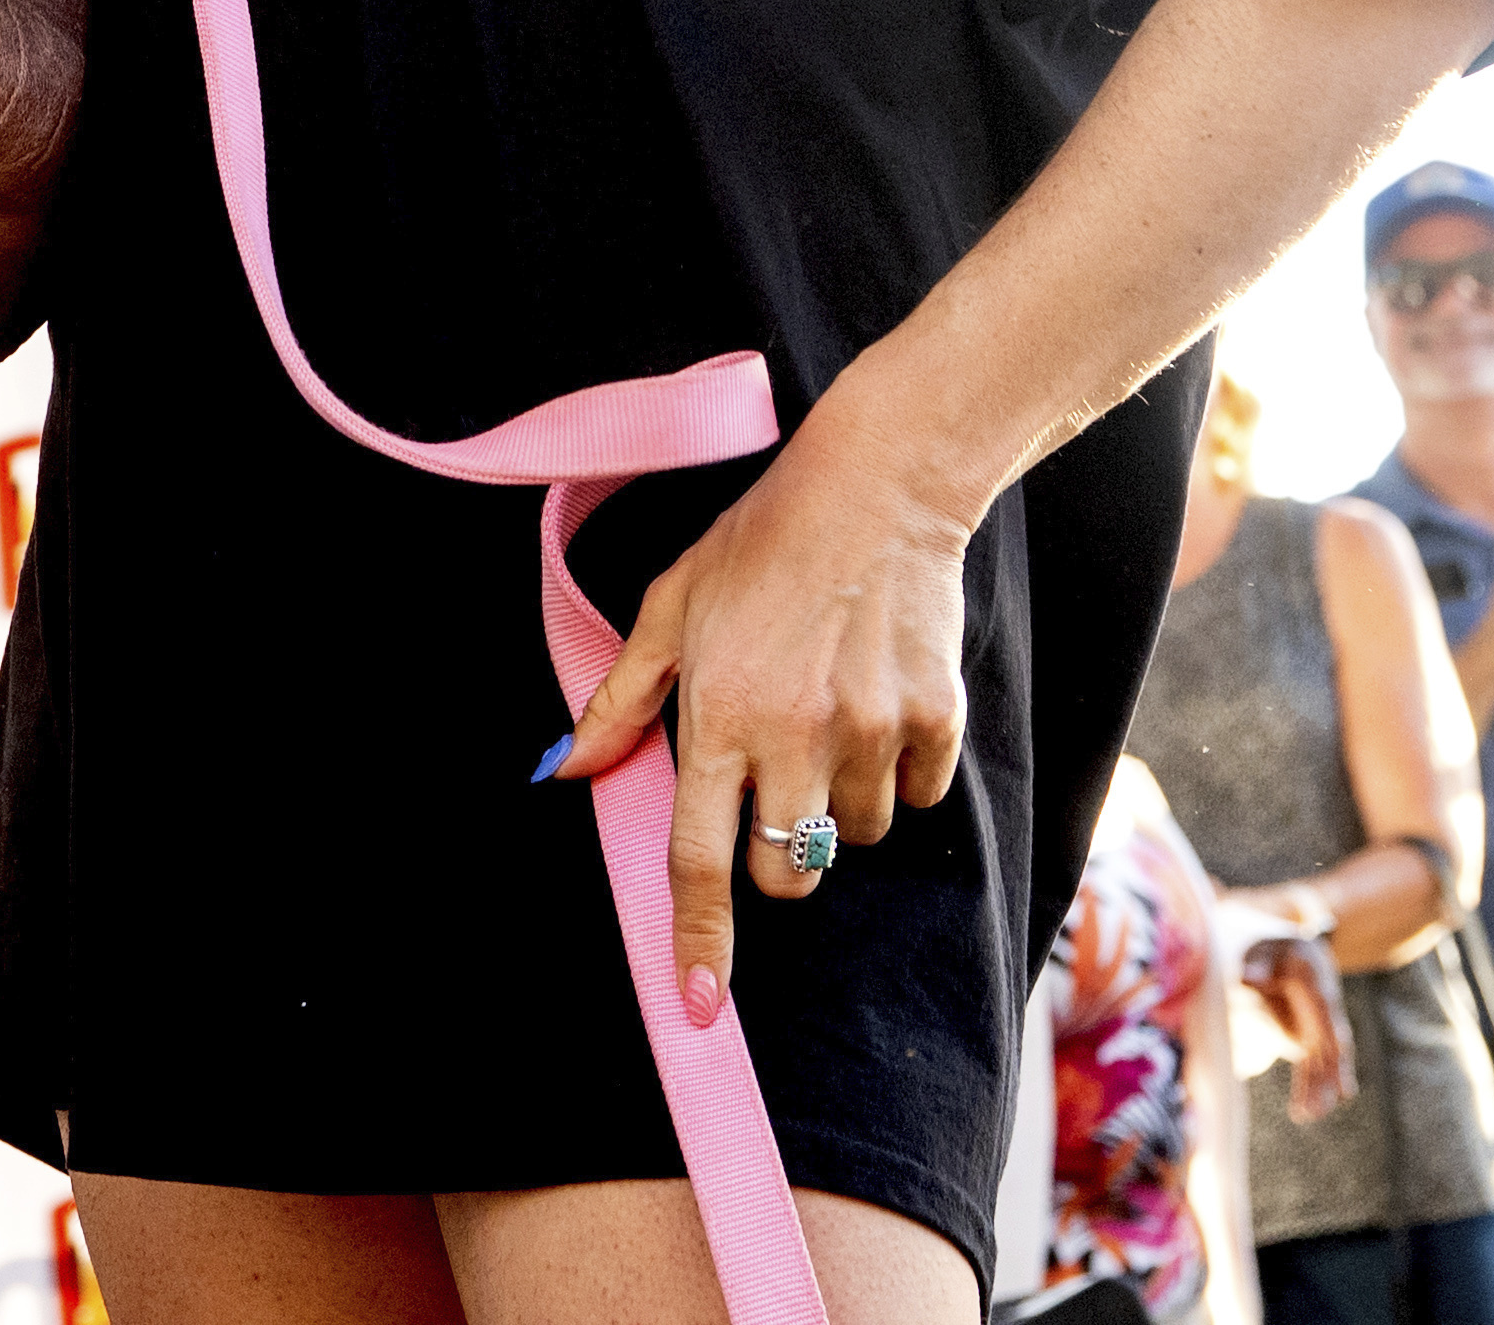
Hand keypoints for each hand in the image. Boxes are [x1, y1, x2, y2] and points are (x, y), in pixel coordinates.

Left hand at [545, 429, 973, 1026]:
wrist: (877, 490)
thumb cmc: (759, 546)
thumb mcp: (670, 608)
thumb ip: (618, 701)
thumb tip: (559, 770)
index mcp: (720, 714)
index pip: (699, 856)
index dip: (699, 937)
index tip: (700, 1004)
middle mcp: (796, 734)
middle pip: (787, 874)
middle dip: (772, 855)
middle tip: (768, 784)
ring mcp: (872, 732)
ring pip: (850, 838)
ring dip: (832, 806)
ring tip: (824, 718)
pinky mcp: (935, 721)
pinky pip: (913, 798)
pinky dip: (895, 774)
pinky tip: (876, 705)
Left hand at [1224, 917, 1353, 1109]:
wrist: (1290, 948)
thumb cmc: (1274, 944)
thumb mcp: (1267, 945)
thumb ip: (1260, 962)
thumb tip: (1246, 979)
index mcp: (1317, 981)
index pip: (1327, 1008)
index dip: (1334, 1031)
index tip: (1339, 1050)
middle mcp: (1324, 1008)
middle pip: (1331, 1043)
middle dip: (1328, 1073)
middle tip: (1323, 1102)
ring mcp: (1318, 1027)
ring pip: (1324, 1061)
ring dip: (1319, 1088)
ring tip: (1307, 1115)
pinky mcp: (1309, 1039)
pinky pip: (1312, 1065)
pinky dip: (1310, 1085)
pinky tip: (1308, 1110)